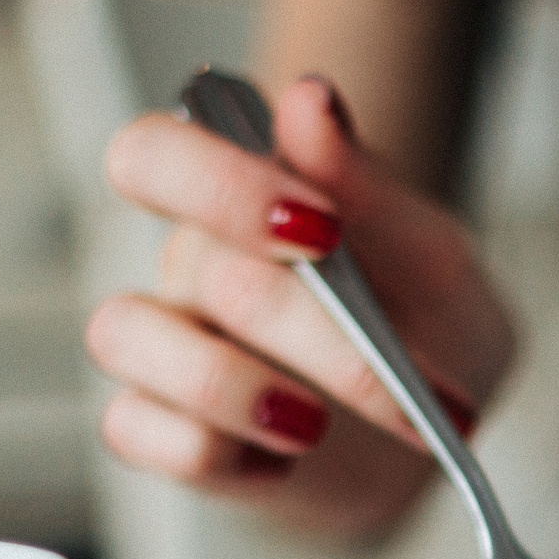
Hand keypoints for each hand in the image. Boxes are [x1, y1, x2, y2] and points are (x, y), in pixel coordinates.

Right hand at [87, 74, 514, 540]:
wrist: (433, 431)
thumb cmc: (423, 326)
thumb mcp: (431, 257)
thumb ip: (370, 183)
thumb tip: (309, 97)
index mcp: (243, 198)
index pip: (161, 151)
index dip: (224, 185)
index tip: (324, 229)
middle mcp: (191, 262)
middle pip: (188, 259)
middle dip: (296, 319)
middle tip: (375, 358)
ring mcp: (167, 345)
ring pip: (124, 335)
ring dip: (230, 386)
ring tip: (315, 424)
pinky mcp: (164, 429)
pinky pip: (133, 429)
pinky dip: (207, 451)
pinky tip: (280, 461)